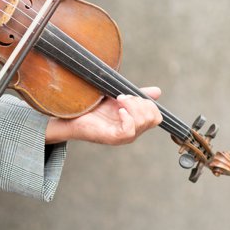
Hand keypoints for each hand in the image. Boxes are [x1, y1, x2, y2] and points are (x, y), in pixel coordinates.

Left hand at [44, 88, 162, 145]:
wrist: (72, 115)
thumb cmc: (92, 108)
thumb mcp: (118, 99)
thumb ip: (136, 96)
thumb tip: (158, 91)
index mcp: (134, 124)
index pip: (156, 116)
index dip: (148, 103)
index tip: (130, 95)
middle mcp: (131, 132)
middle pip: (152, 118)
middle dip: (141, 102)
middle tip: (122, 97)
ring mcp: (122, 137)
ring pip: (143, 122)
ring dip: (133, 106)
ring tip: (118, 100)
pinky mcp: (112, 138)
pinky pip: (129, 130)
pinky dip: (127, 117)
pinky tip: (118, 110)